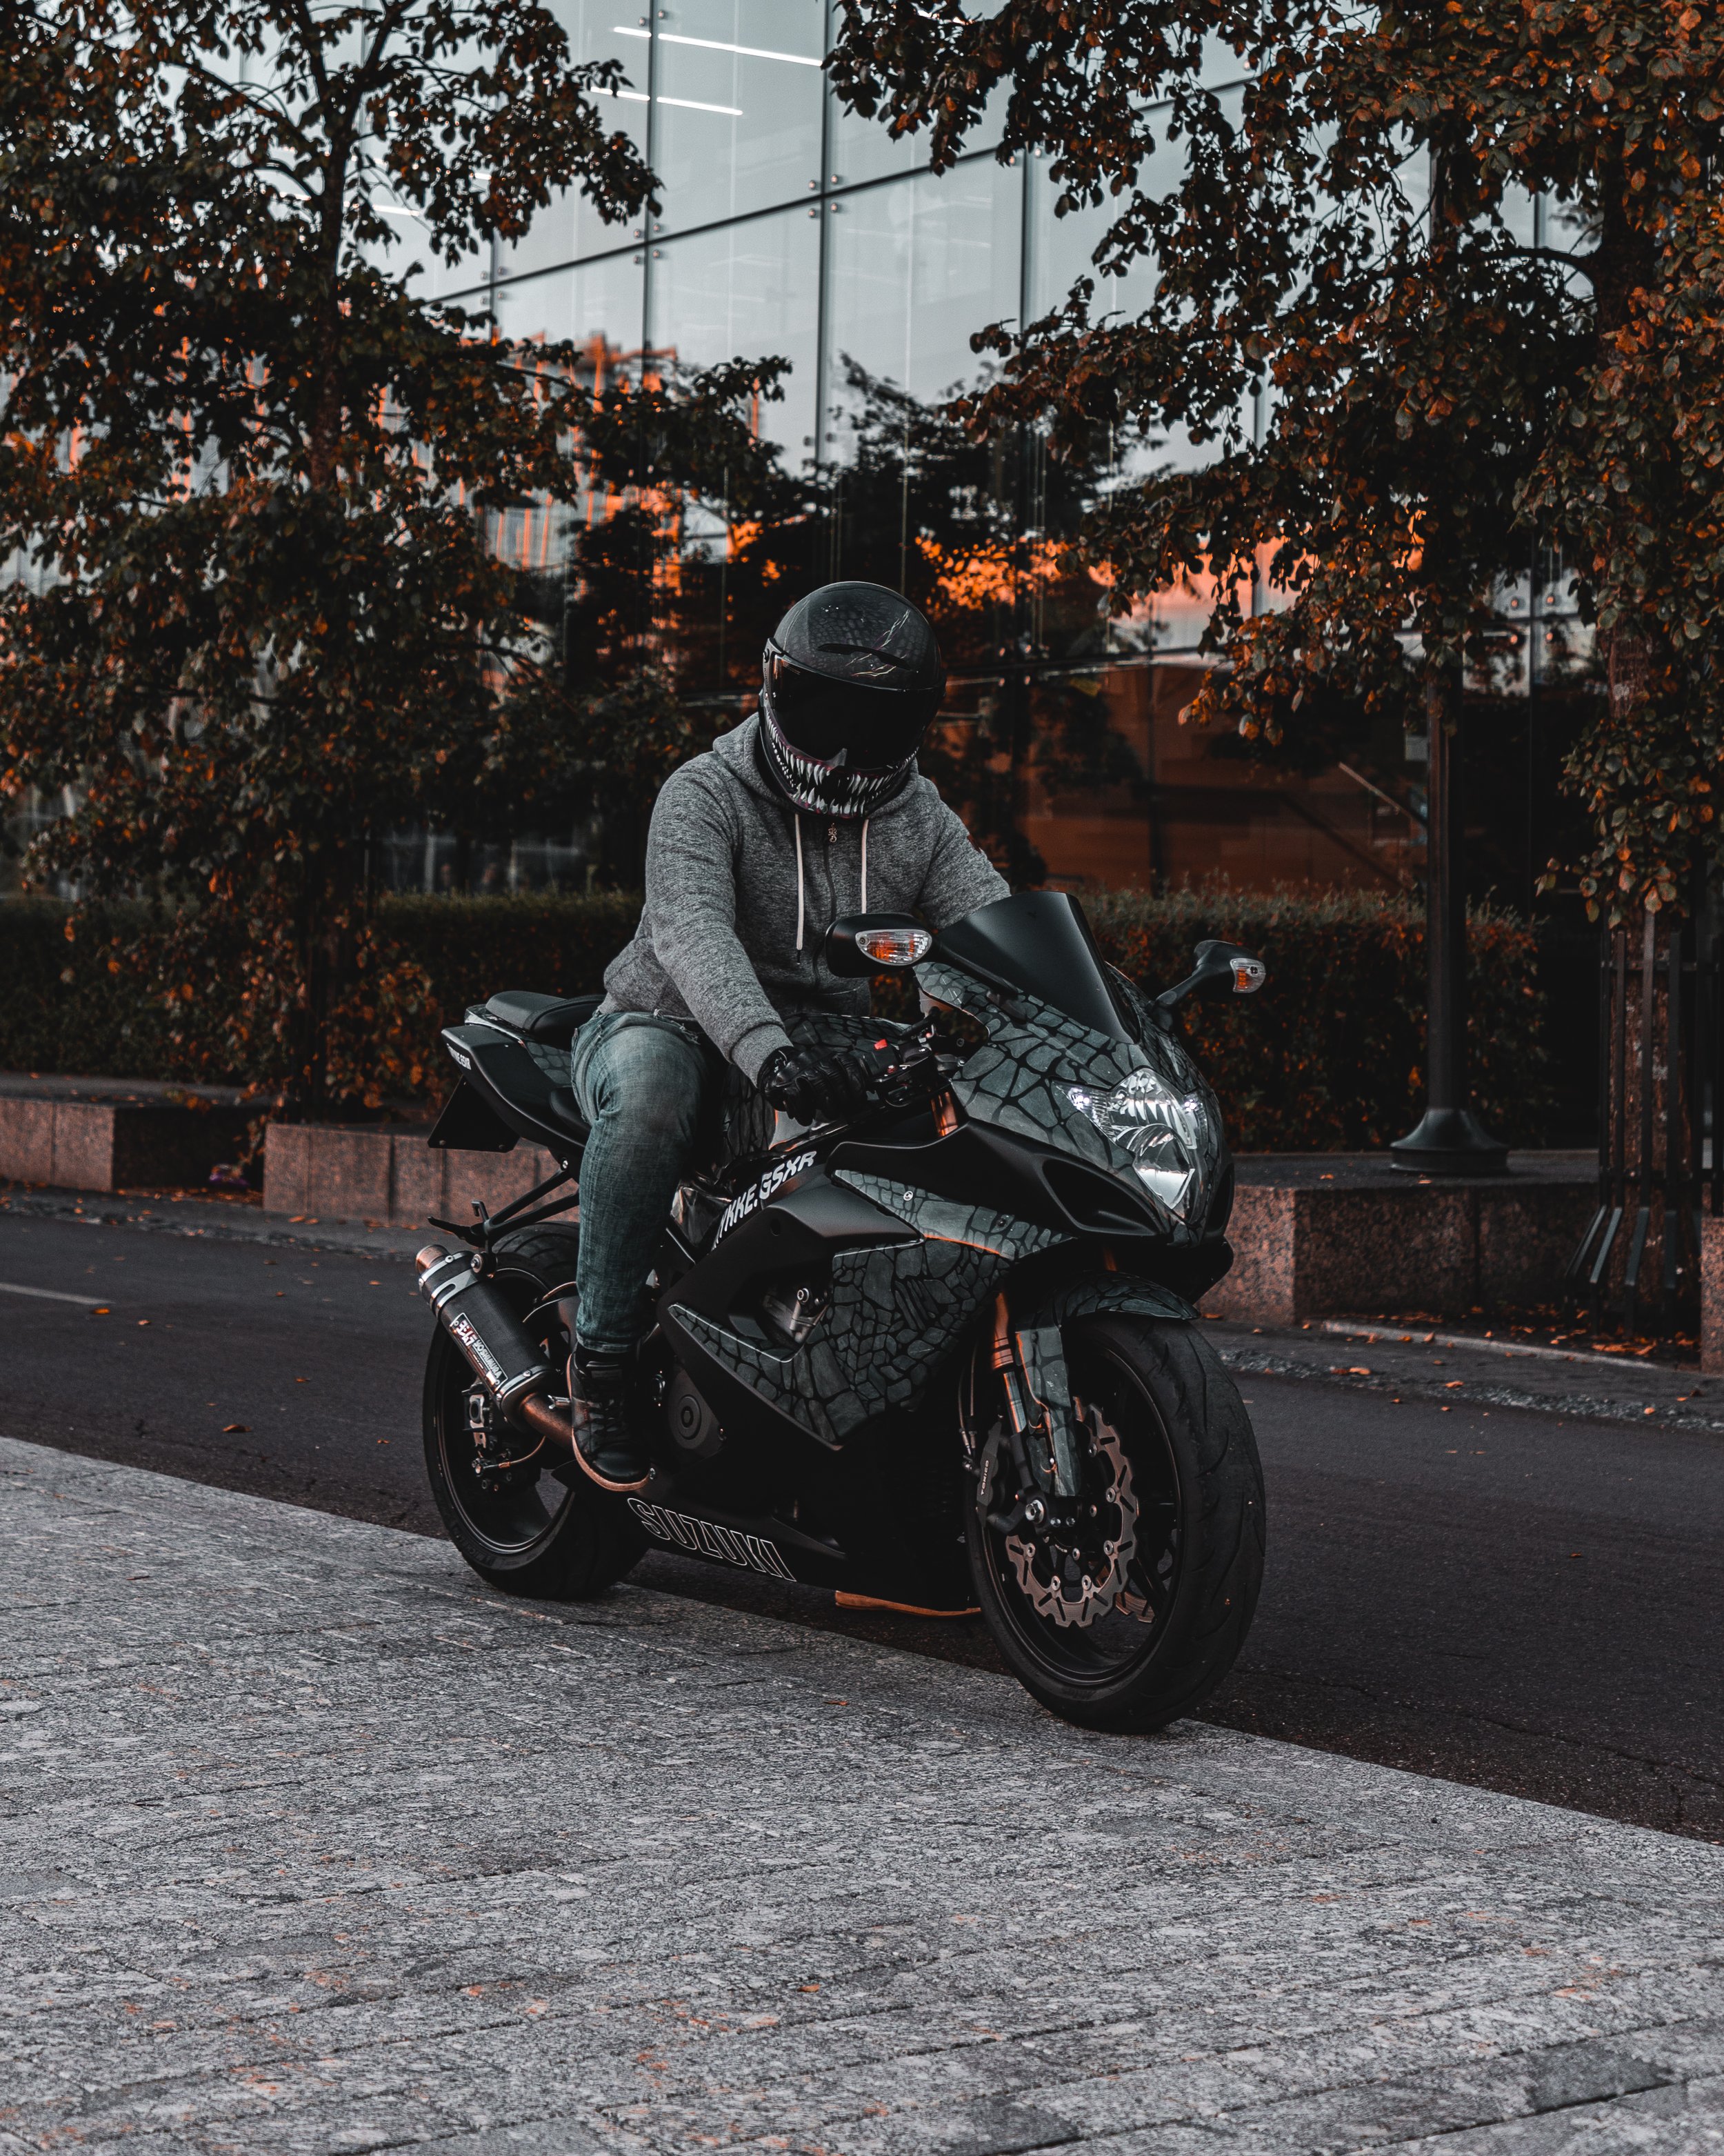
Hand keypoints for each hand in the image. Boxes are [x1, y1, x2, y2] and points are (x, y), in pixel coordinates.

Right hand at [759, 1043, 875, 1124]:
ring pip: (817, 1083)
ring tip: (830, 1114)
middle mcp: (814, 1059)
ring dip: (826, 1103)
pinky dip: (803, 1109)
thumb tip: (869, 1088)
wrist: (775, 1065)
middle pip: (833, 1075)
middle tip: (845, 1109)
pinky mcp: (783, 1080)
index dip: (856, 1079)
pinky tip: (806, 1117)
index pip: (846, 1062)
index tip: (860, 1095)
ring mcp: (798, 1069)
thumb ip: (846, 1077)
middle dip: (843, 1096)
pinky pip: (796, 1094)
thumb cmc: (808, 1074)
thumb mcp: (827, 1071)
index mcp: (828, 1056)